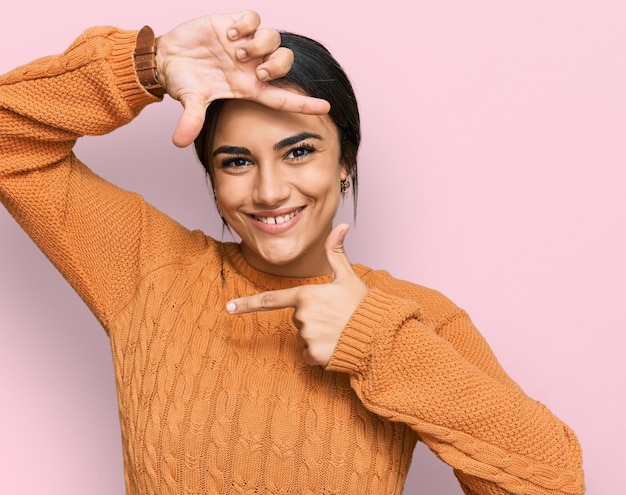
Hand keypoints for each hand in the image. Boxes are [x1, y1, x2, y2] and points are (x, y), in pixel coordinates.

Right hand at [155, 10, 329, 146]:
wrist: (166, 58)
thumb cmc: (183, 81)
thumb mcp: (190, 100)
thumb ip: (191, 120)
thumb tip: (178, 142)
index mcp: (248, 88)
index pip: (282, 98)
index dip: (305, 104)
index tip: (325, 108)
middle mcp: (251, 66)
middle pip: (285, 63)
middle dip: (277, 66)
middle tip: (254, 69)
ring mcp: (245, 44)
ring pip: (274, 38)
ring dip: (259, 44)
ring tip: (236, 49)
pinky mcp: (234, 23)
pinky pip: (255, 18)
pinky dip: (247, 24)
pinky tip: (229, 33)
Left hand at [226, 224, 368, 366]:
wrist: (378, 335)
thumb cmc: (363, 305)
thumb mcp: (349, 277)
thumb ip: (337, 252)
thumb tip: (341, 225)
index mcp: (306, 295)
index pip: (270, 299)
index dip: (247, 304)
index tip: (228, 308)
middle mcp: (302, 316)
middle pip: (297, 318)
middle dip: (312, 318)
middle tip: (335, 316)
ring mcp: (307, 337)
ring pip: (303, 336)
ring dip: (317, 335)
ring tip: (338, 330)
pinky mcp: (314, 355)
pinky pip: (309, 354)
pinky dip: (320, 352)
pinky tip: (336, 345)